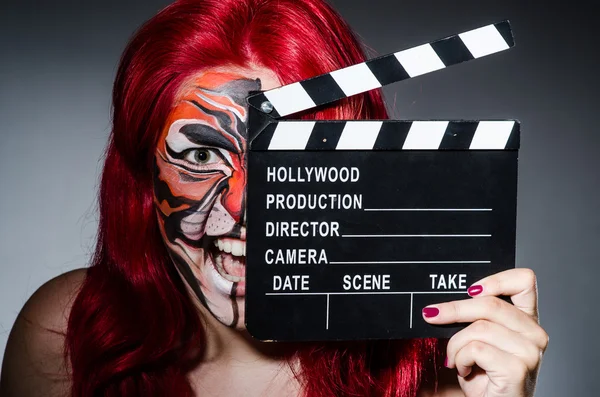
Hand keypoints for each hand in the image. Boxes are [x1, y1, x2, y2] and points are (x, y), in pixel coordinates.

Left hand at [422, 268, 548, 396]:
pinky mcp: (518, 368)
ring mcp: (530, 352)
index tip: (470, 289)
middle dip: (454, 309)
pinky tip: (463, 368)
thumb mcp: (479, 339)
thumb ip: (475, 317)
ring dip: (456, 344)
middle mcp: (535, 333)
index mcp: (527, 320)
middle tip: (431, 315)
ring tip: (455, 358)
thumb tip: (443, 302)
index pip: (524, 281)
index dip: (495, 279)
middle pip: (490, 303)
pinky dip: (460, 358)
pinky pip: (476, 349)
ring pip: (479, 328)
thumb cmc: (483, 376)